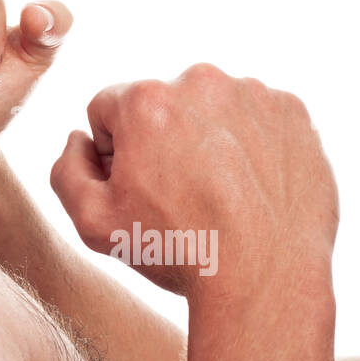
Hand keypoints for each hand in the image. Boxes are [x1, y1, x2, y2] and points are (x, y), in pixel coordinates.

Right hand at [49, 63, 338, 300]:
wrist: (266, 279)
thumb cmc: (178, 252)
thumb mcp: (92, 223)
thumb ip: (66, 169)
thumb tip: (80, 140)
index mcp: (146, 99)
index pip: (108, 110)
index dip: (113, 153)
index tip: (138, 187)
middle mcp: (200, 81)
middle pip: (161, 104)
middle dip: (161, 140)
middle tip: (180, 195)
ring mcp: (253, 94)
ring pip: (209, 108)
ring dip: (207, 139)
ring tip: (220, 194)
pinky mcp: (293, 112)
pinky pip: (256, 117)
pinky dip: (251, 144)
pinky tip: (251, 187)